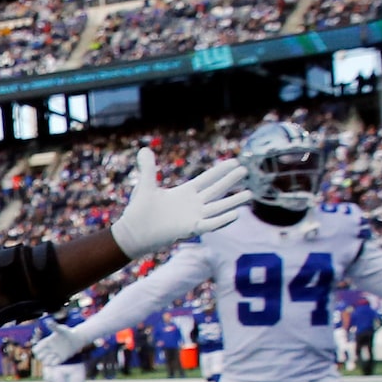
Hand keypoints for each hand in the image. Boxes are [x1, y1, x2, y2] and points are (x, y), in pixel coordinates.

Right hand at [32, 327, 86, 367]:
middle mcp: (49, 350)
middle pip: (38, 356)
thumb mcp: (60, 330)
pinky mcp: (60, 359)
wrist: (76, 339)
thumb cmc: (67, 333)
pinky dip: (54, 362)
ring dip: (47, 360)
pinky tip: (58, 357)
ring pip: (44, 362)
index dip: (36, 349)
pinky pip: (53, 364)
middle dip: (40, 356)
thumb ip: (53, 327)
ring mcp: (54, 355)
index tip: (42, 347)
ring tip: (53, 355)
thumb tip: (48, 322)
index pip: (36, 349)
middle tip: (46, 353)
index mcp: (46, 343)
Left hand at [109, 148, 251, 258]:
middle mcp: (193, 204)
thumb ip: (148, 168)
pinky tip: (235, 214)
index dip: (221, 170)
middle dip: (230, 180)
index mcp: (185, 193)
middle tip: (246, 170)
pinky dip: (222, 220)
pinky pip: (210, 224)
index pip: (207, 179)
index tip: (235, 162)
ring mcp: (193, 217)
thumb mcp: (145, 186)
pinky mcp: (190, 229)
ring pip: (218, 207)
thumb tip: (144, 149)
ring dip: (233, 201)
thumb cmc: (139, 211)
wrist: (132, 233)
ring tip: (249, 194)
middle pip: (216, 190)